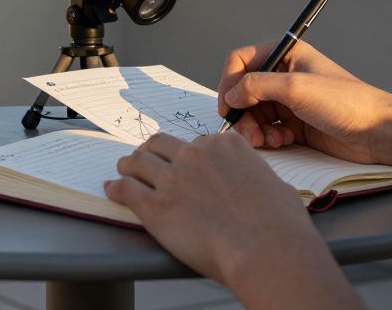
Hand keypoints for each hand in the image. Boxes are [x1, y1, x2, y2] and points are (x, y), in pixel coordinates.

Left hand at [104, 133, 312, 286]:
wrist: (266, 248)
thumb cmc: (279, 224)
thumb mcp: (275, 187)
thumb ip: (257, 180)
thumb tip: (260, 187)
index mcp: (225, 146)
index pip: (195, 142)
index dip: (185, 154)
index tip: (181, 161)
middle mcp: (195, 155)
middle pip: (161, 144)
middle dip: (151, 151)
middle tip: (144, 159)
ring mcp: (172, 178)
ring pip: (138, 162)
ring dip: (129, 165)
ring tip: (123, 169)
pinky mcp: (155, 205)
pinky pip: (126, 189)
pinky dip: (116, 188)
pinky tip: (112, 190)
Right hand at [218, 41, 391, 163]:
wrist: (376, 132)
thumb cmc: (344, 102)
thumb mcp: (295, 87)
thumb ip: (256, 86)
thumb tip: (231, 96)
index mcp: (286, 54)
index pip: (241, 61)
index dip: (229, 82)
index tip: (228, 107)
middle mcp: (284, 75)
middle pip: (244, 91)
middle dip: (243, 114)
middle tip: (249, 133)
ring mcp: (289, 100)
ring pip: (253, 113)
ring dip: (255, 129)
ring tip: (267, 141)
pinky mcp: (295, 124)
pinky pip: (267, 129)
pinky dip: (269, 137)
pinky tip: (283, 142)